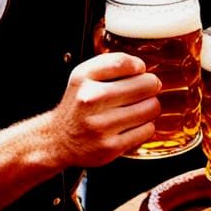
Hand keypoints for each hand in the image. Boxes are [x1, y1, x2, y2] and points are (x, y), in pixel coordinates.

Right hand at [48, 52, 161, 167]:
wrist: (59, 140)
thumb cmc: (78, 105)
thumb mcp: (84, 75)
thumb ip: (111, 63)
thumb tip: (142, 68)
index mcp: (83, 78)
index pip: (123, 62)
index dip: (138, 66)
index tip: (140, 71)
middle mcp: (89, 100)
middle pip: (146, 85)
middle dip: (150, 86)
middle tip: (145, 90)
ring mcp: (100, 125)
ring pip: (151, 108)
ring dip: (150, 106)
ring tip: (138, 108)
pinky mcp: (110, 147)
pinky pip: (148, 130)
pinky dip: (145, 126)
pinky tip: (133, 124)